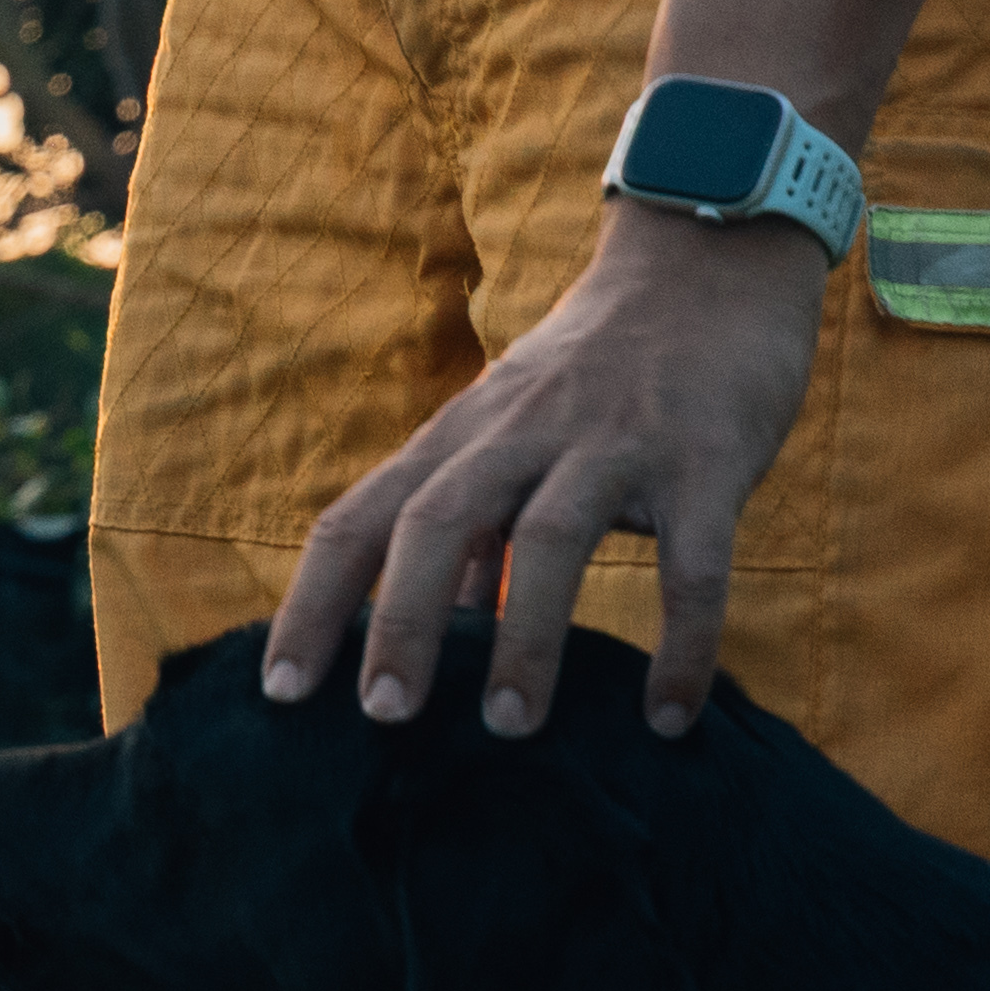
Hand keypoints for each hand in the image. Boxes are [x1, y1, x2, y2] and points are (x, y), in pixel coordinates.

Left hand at [262, 208, 828, 739]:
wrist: (710, 262)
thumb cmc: (594, 371)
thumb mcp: (508, 435)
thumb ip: (473, 532)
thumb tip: (436, 633)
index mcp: (458, 438)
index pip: (357, 522)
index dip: (311, 605)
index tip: (279, 692)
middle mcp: (520, 435)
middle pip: (434, 523)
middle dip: (401, 623)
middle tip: (382, 716)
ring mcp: (613, 443)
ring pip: (550, 538)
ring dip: (526, 639)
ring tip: (509, 727)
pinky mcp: (707, 458)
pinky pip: (693, 564)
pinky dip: (681, 644)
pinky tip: (667, 715)